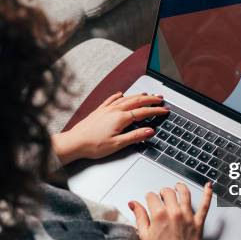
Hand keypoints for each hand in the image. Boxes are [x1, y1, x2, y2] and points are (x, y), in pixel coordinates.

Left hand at [52, 92, 168, 164]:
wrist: (75, 142)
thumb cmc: (94, 145)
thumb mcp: (118, 144)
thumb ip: (135, 136)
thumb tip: (150, 131)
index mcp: (121, 118)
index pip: (143, 112)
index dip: (156, 110)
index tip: (165, 110)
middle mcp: (114, 110)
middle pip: (137, 101)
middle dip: (150, 99)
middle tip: (160, 98)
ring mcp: (106, 109)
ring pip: (126, 98)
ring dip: (138, 95)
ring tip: (147, 94)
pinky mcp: (99, 110)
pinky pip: (112, 99)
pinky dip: (119, 96)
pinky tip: (121, 94)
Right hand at [129, 182, 212, 239]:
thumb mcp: (144, 236)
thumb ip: (139, 216)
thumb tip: (133, 203)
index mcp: (159, 215)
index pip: (152, 196)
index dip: (149, 197)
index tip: (149, 200)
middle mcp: (174, 213)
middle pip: (168, 192)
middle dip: (163, 192)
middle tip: (162, 195)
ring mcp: (188, 217)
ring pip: (185, 194)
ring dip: (180, 187)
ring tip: (178, 186)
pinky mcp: (199, 223)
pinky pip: (205, 206)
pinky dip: (208, 194)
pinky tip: (208, 186)